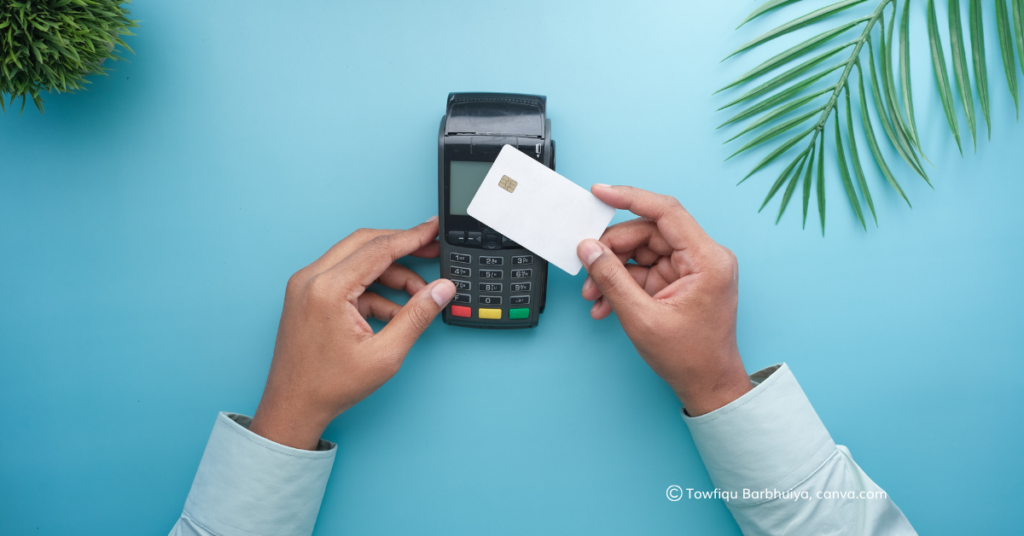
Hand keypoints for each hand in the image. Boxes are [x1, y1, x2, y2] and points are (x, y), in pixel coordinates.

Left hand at [249, 217, 455, 449]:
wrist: (293, 406)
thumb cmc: (328, 386)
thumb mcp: (384, 354)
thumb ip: (417, 316)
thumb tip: (441, 290)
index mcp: (328, 289)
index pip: (379, 249)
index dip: (412, 237)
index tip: (434, 230)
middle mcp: (312, 278)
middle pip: (366, 243)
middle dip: (402, 247)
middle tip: (431, 251)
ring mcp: (306, 285)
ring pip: (356, 259)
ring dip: (389, 272)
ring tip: (416, 295)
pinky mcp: (307, 294)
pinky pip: (346, 277)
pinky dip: (372, 288)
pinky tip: (393, 311)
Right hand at [577, 185, 750, 415]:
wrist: (708, 386)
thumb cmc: (690, 358)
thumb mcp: (642, 318)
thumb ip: (612, 279)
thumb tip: (589, 249)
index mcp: (707, 260)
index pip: (665, 212)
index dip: (629, 198)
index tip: (600, 192)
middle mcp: (703, 258)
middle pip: (648, 233)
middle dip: (612, 251)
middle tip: (587, 269)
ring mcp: (692, 269)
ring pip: (642, 252)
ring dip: (613, 271)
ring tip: (594, 295)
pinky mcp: (680, 281)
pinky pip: (644, 270)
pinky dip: (623, 284)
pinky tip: (606, 303)